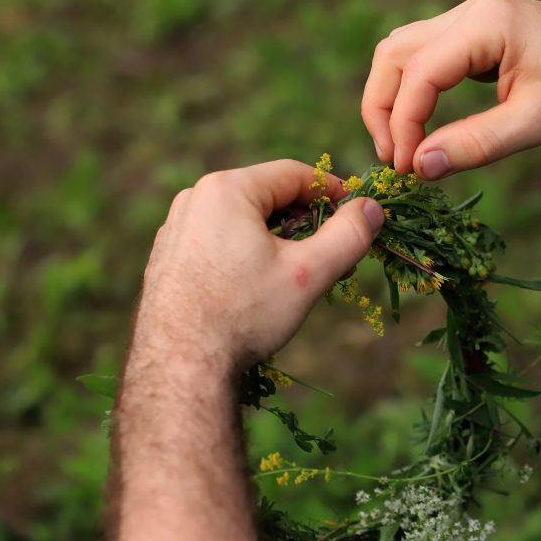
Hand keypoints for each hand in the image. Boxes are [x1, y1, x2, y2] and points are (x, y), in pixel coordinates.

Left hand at [132, 159, 384, 370]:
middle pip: (269, 198)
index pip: (295, 175)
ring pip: (246, 222)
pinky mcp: (168, 257)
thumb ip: (348, 235)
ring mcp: (176, 228)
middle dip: (308, 224)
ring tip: (303, 278)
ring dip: (280, 242)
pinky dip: (250, 256)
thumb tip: (373, 208)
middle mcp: (195, 198)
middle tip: (336, 258)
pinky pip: (221, 242)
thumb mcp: (308, 273)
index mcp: (227, 189)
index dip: (335, 194)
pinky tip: (262, 291)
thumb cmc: (245, 315)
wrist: (180, 366)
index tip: (359, 218)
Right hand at [362, 0, 540, 177]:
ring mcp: (472, 21)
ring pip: (404, 52)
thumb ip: (478, 144)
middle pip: (395, 55)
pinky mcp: (479, 36)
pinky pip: (426, 57)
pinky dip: (413, 91)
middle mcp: (470, 14)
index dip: (403, 125)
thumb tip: (422, 168)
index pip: (417, 74)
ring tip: (402, 148)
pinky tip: (422, 127)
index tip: (409, 170)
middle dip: (382, 109)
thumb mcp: (538, 122)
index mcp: (484, 25)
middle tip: (394, 161)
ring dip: (393, 98)